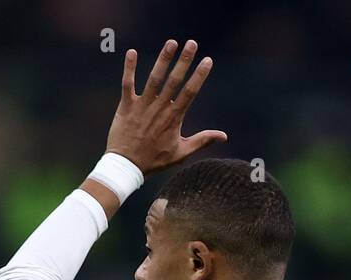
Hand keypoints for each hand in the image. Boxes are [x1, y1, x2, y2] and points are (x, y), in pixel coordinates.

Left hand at [106, 39, 226, 174]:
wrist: (127, 166)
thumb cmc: (155, 160)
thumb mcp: (182, 153)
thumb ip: (202, 140)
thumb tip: (224, 136)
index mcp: (174, 118)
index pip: (190, 92)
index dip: (199, 75)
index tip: (207, 60)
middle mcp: (160, 109)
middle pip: (174, 80)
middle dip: (184, 61)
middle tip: (192, 43)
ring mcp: (142, 106)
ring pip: (154, 79)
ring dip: (163, 59)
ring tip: (171, 42)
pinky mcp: (126, 106)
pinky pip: (127, 84)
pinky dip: (129, 68)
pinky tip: (131, 52)